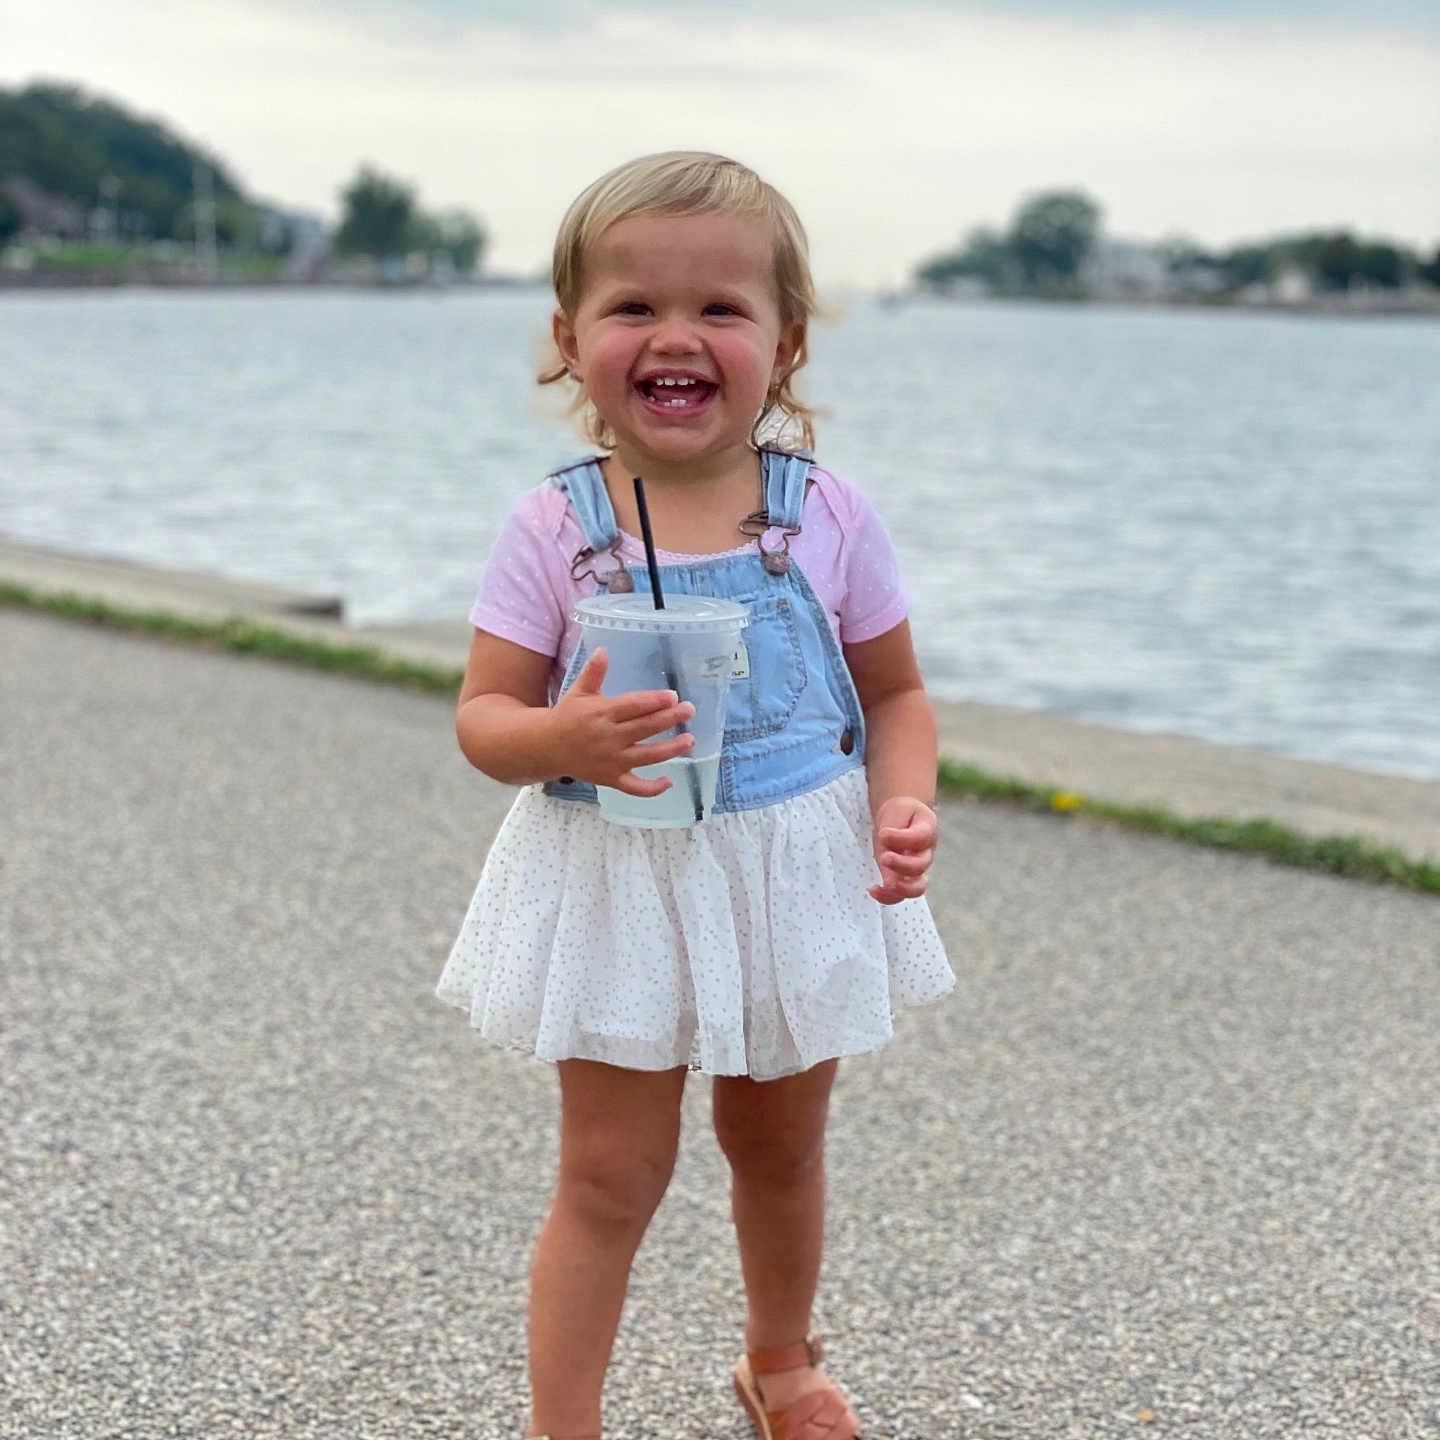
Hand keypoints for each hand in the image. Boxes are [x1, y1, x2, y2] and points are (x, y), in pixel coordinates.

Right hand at [549, 648, 695, 796]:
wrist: (546, 747)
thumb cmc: (567, 716)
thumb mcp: (578, 692)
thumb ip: (593, 673)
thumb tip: (603, 650)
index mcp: (602, 713)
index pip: (633, 706)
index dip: (654, 701)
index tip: (673, 696)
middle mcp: (609, 737)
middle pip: (644, 728)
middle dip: (669, 719)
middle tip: (690, 710)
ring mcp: (612, 761)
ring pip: (646, 756)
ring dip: (670, 749)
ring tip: (689, 740)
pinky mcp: (611, 779)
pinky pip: (634, 787)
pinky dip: (652, 789)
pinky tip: (670, 781)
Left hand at [869, 795, 937, 903]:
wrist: (903, 817)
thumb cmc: (901, 814)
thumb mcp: (897, 812)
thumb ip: (894, 834)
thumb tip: (884, 857)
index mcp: (927, 830)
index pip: (921, 837)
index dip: (902, 838)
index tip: (883, 833)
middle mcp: (925, 852)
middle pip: (921, 865)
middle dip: (901, 864)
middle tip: (884, 857)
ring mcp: (916, 868)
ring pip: (918, 887)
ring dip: (899, 888)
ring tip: (882, 885)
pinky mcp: (904, 878)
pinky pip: (901, 895)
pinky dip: (888, 897)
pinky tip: (873, 890)